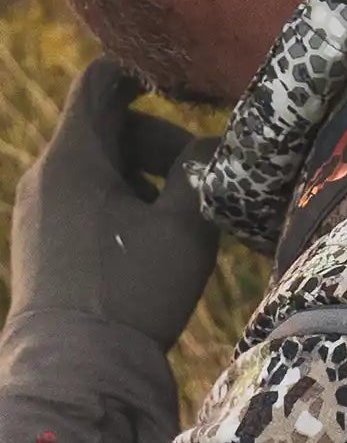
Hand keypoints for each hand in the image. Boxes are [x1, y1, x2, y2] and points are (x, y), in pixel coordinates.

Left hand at [7, 58, 220, 351]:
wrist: (76, 364)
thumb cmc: (133, 293)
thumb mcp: (183, 231)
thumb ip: (200, 178)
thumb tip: (215, 148)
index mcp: (74, 157)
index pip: (100, 85)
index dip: (141, 78)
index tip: (179, 92)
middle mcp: (46, 174)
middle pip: (102, 131)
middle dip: (154, 144)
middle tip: (198, 178)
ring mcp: (36, 210)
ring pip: (94, 172)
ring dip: (140, 181)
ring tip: (179, 220)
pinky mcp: (38, 243)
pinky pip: (81, 205)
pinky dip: (118, 208)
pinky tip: (148, 248)